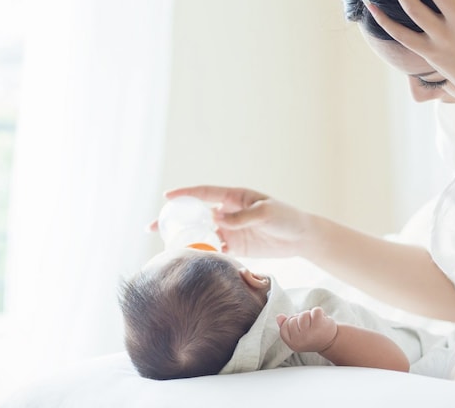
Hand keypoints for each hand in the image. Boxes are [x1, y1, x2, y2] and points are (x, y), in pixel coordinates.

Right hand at [155, 186, 313, 257]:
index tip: (166, 198)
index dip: (185, 195)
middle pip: (196, 215)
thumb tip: (216, 218)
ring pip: (201, 234)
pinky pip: (214, 250)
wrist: (301, 238)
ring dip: (184, 239)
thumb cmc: (286, 218)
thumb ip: (242, 217)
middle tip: (153, 227)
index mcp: (234, 197)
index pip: (204, 194)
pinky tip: (188, 261)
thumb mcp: (266, 213)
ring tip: (165, 248)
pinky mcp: (235, 247)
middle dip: (174, 220)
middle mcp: (228, 212)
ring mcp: (230, 230)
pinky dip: (202, 254)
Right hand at [276, 307, 337, 353]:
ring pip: (303, 314)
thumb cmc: (311, 336)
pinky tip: (322, 319)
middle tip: (309, 326)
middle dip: (300, 319)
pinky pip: (315, 310)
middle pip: (292, 319)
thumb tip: (278, 316)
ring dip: (309, 315)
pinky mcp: (320, 326)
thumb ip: (286, 326)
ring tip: (315, 323)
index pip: (284, 327)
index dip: (291, 323)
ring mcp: (310, 334)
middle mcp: (300, 341)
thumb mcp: (297, 335)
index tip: (300, 328)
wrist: (330, 342)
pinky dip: (319, 312)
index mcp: (293, 344)